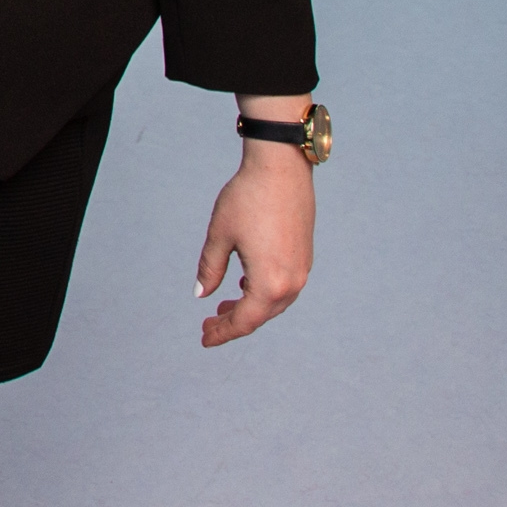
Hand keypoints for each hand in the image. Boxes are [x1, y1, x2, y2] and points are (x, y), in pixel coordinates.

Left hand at [195, 138, 315, 347]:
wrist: (281, 167)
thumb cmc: (247, 198)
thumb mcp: (219, 235)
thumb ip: (209, 269)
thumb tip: (201, 295)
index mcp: (269, 283)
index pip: (244, 321)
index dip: (222, 333)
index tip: (204, 339)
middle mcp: (292, 282)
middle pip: (261, 316)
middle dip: (234, 323)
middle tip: (209, 325)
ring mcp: (302, 269)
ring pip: (275, 303)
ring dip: (250, 308)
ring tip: (224, 307)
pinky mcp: (305, 256)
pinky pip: (284, 287)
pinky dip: (264, 293)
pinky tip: (247, 285)